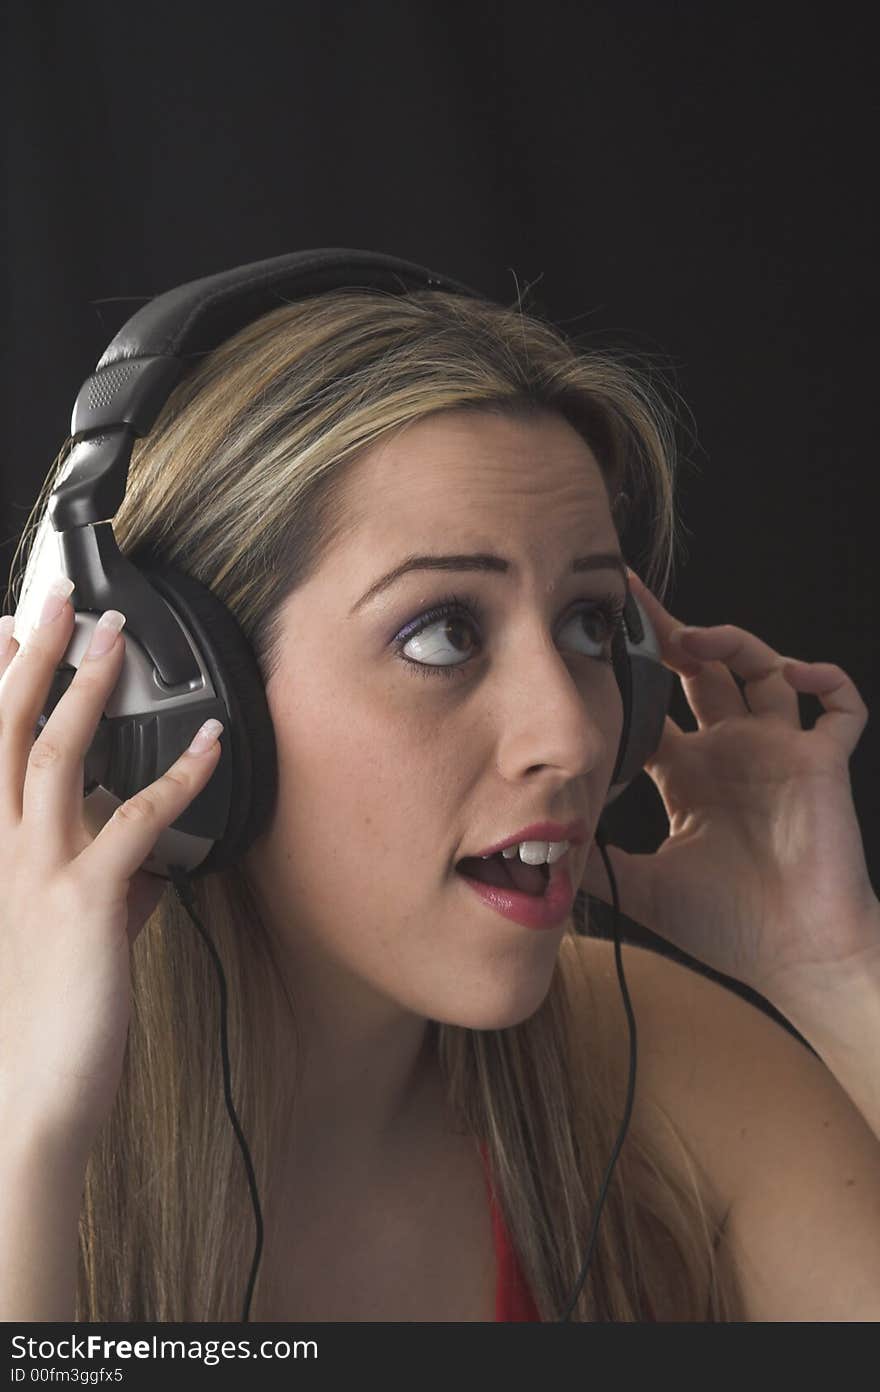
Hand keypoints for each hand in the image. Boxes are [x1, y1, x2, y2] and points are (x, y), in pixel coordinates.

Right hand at [0, 583, 222, 1151]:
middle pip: (6, 734)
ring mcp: (38, 873)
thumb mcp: (76, 939)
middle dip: (31, 659)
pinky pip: (138, 823)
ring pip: (56, 758)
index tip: (5, 633)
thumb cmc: (52, 1021)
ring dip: (87, 690)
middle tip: (56, 600)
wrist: (30, 1100)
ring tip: (113, 639)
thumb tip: (152, 864)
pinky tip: (212, 749)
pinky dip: (180, 780)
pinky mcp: (87, 902)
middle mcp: (3, 854)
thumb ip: (110, 892)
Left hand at [580, 570, 878, 998]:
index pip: (653, 705)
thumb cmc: (727, 927)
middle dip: (672, 631)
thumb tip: (532, 854)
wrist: (793, 958)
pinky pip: (841, 710)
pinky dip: (828, 682)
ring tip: (695, 638)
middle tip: (634, 598)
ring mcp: (778, 754)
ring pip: (764, 670)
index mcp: (688, 774)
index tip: (597, 643)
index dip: (628, 674)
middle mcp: (731, 752)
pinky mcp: (821, 765)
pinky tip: (796, 674)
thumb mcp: (641, 887)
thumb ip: (595, 862)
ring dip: (735, 643)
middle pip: (702, 670)